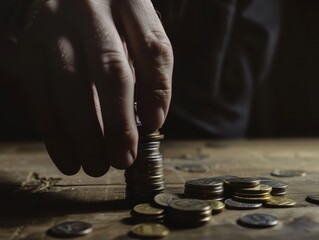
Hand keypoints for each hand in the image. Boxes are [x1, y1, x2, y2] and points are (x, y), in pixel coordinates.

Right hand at [18, 0, 172, 176]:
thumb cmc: (110, 22)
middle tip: (123, 160)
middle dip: (118, 122)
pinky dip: (54, 132)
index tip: (154, 125)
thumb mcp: (137, 31)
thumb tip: (152, 118)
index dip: (156, 89)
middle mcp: (90, 9)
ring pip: (69, 86)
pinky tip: (67, 157)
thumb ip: (150, 68)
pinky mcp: (28, 46)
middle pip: (109, 70)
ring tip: (96, 166)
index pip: (152, 47)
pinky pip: (38, 95)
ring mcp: (53, 26)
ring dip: (84, 134)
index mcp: (128, 2)